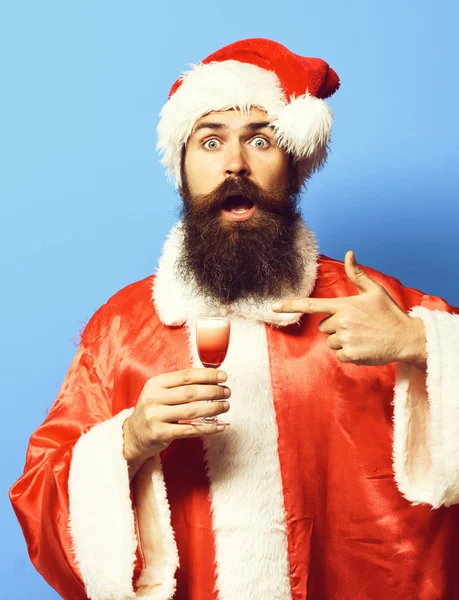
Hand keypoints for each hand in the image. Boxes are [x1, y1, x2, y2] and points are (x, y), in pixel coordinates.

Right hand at [123, 368, 230, 468]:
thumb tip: (212, 377)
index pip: (186, 376)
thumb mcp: (160, 392)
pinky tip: (219, 426)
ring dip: (213, 408)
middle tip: (227, 392)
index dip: (207, 375)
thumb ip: (181, 385)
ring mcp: (155, 417)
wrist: (134, 435)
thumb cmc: (154, 410)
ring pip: (191, 411)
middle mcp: (154, 398)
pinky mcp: (160, 434)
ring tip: (225, 406)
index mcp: (156, 384)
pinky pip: (189, 430)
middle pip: (190, 392)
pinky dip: (207, 428)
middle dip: (213, 391)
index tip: (223, 376)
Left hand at [272, 251, 426, 367]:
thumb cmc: (390, 314)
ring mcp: (345, 338)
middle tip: (357, 326)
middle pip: (324, 327)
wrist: (406, 338)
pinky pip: (339, 355)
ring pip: (330, 342)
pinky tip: (363, 347)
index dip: (291, 305)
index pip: (312, 304)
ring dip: (342, 341)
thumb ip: (357, 274)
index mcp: (344, 305)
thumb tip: (349, 253)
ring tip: (362, 337)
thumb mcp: (375, 291)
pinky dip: (349, 354)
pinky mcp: (350, 354)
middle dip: (336, 327)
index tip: (274, 307)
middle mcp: (342, 321)